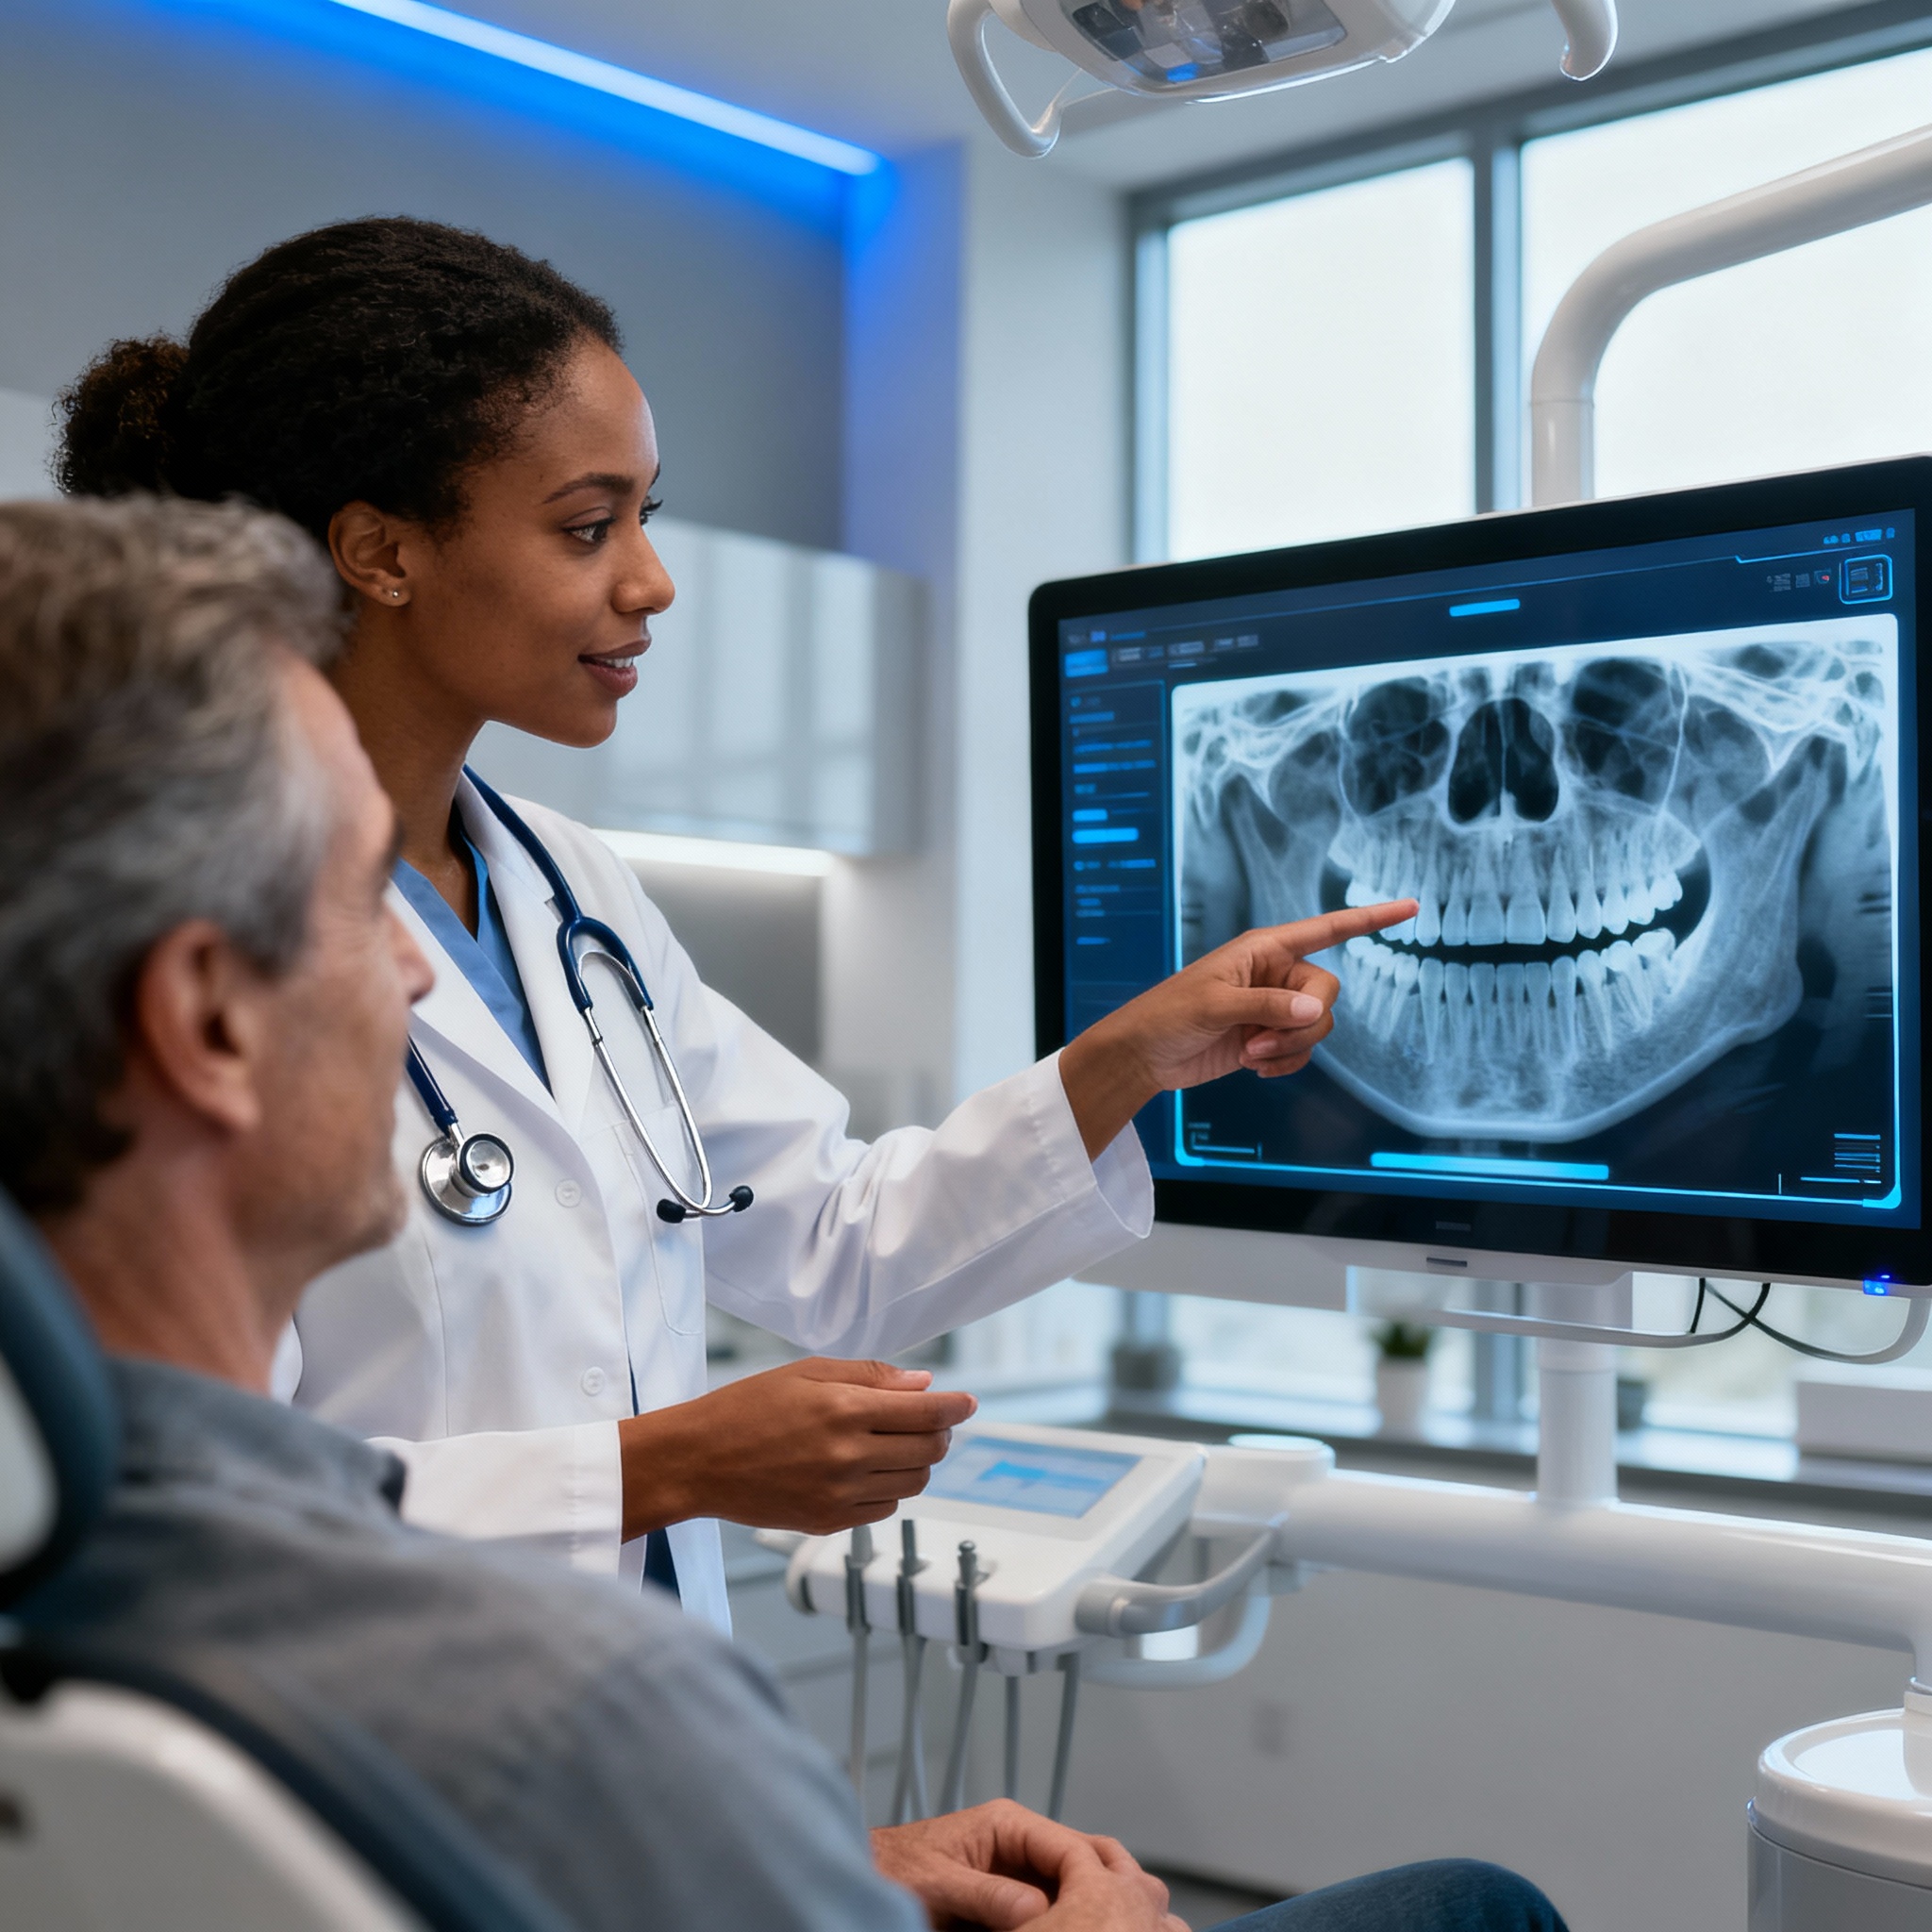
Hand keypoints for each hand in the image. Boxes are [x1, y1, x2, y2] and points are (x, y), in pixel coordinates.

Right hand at [617, 1357, 975, 1540]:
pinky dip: (888, 1489)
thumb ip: (870, 1376)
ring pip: (912, 1484)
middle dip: (939, 1433)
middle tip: (929, 1421)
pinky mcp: (828, 1523)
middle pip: (929, 1451)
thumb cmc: (746, 1408)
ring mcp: (839, 1495)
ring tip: (896, 1445)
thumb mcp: (806, 1372)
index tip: (968, 1402)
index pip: (926, 1412)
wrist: (697, 1460)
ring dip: (917, 1463)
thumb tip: (924, 1384)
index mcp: (844, 1410)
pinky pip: (884, 1509)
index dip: (956, 1407)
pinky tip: (867, 1471)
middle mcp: (848, 1455)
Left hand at [871, 1801, 1183, 1930]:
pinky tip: (1069, 1931)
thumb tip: (1037, 1908)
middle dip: (1097, 1891)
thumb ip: (988, 1892)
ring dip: (1080, 1910)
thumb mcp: (939, 1880)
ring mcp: (1015, 1875)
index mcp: (1005, 1823)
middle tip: (1118, 1920)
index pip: (1070, 1844)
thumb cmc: (889, 1868)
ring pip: (1068, 1892)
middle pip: (1078, 1866)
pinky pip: (1047, 1912)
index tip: (1106, 1906)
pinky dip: (1060, 1921)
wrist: (862, 1878)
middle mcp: (1017, 1845)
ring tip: (1099, 1926)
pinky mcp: (1008, 1903)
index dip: (1092, 1876)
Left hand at [1057, 901, 1417, 1157]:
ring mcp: (1275, 1007)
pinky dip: (1286, 1062)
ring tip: (1250, 1055)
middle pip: (1328, 992)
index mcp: (1264, 949)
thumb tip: (1318, 1009)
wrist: (1145, 1055)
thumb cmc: (1169, 1015)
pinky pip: (1303, 1050)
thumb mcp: (1215, 1005)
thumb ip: (1268, 1006)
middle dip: (1303, 1023)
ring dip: (1291, 1047)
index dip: (1370, 918)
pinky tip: (1254, 1067)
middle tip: (1258, 1041)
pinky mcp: (1269, 1038)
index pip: (1328, 928)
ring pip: (1319, 1025)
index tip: (1411, 907)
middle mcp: (1276, 973)